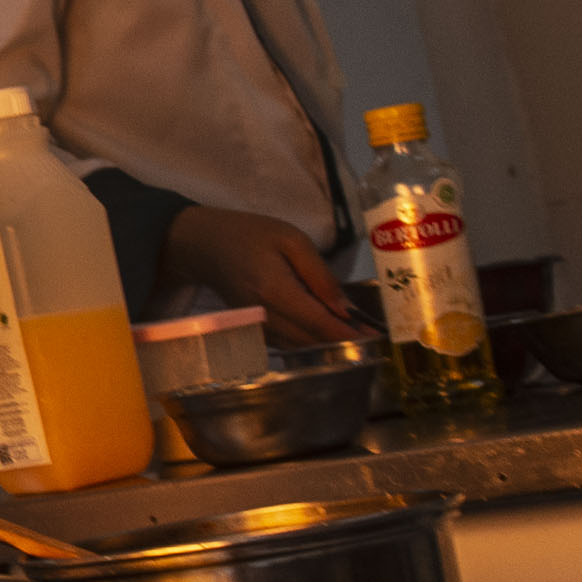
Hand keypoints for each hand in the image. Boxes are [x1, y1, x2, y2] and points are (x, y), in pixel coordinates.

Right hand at [166, 205, 369, 347]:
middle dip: (344, 341)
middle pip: (312, 339)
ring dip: (328, 344)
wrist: (204, 245)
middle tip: (373, 336)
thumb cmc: (250, 234)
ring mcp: (257, 327)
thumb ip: (320, 275)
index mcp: (275, 290)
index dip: (349, 333)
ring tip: (356, 334)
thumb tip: (346, 308)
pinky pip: (288, 344)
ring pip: (301, 346)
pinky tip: (326, 332)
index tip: (376, 338)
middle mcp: (265, 316)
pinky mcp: (254, 330)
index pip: (319, 322)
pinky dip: (310, 341)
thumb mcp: (291, 240)